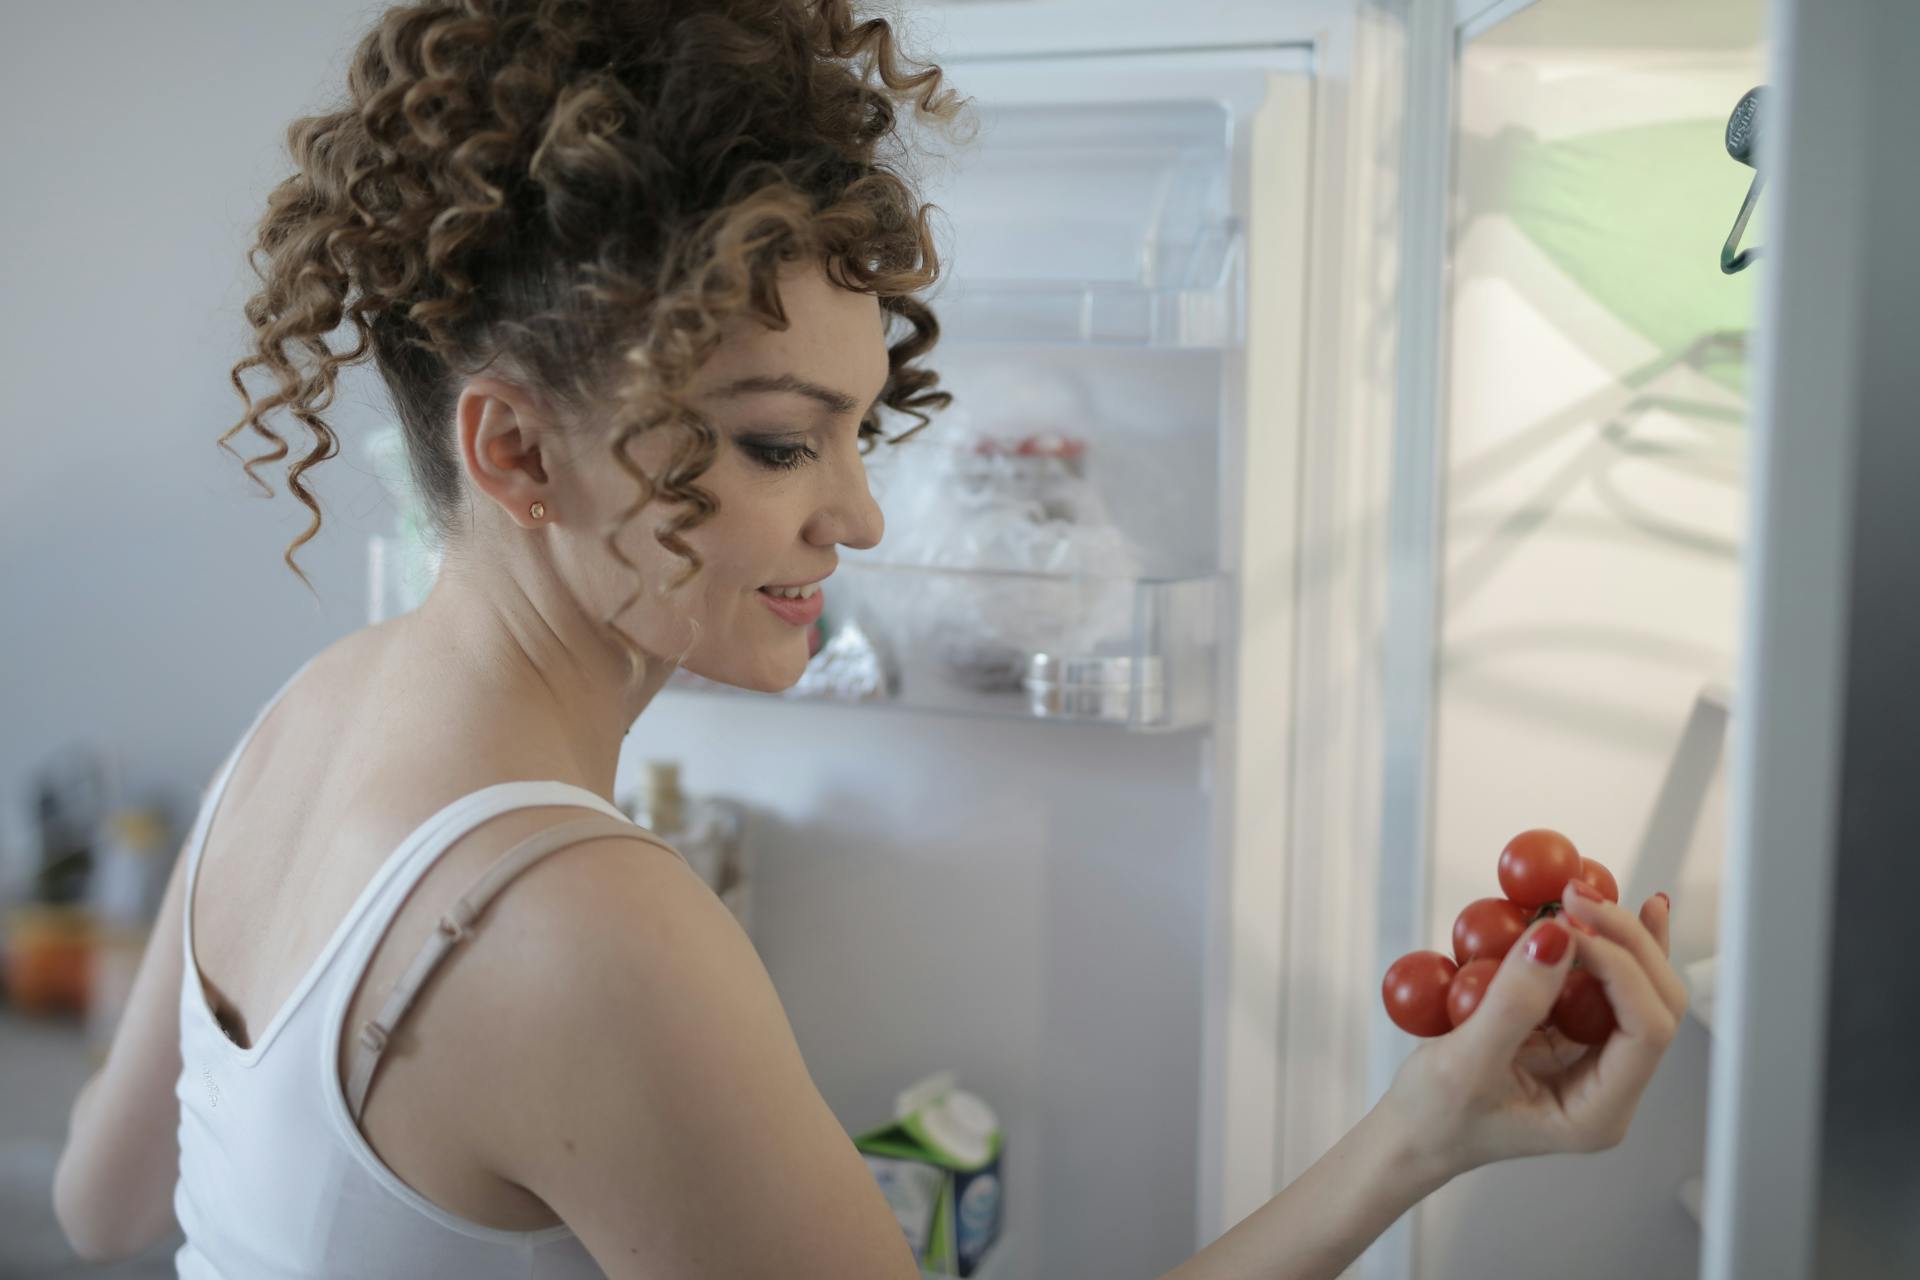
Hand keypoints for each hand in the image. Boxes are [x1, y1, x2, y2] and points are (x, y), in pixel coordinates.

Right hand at [1385, 885, 1685, 1177]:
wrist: (1414, 1132)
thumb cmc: (1436, 1117)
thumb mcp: (1466, 1060)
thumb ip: (1514, 1001)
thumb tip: (1556, 937)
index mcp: (1598, 1110)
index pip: (1645, 1030)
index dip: (1619, 967)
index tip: (1568, 925)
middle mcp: (1609, 1083)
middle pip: (1654, 1001)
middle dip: (1625, 941)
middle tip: (1579, 896)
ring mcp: (1594, 1056)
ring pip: (1636, 985)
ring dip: (1616, 933)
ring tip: (1585, 890)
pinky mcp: (1571, 1032)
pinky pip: (1596, 981)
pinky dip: (1590, 940)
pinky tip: (1583, 909)